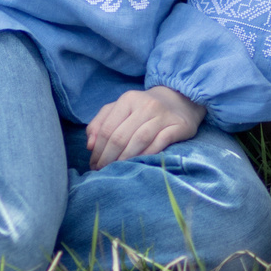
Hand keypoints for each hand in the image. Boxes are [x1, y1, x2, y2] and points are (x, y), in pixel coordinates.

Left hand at [86, 86, 204, 166]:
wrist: (180, 99)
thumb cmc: (143, 108)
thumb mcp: (120, 109)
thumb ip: (101, 123)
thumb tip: (90, 145)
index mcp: (128, 100)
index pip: (107, 129)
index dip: (98, 150)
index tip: (93, 164)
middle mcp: (145, 105)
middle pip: (120, 137)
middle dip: (108, 158)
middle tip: (103, 171)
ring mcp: (163, 116)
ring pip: (139, 140)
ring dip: (125, 159)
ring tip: (117, 170)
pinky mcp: (178, 126)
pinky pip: (160, 143)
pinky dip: (147, 155)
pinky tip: (139, 164)